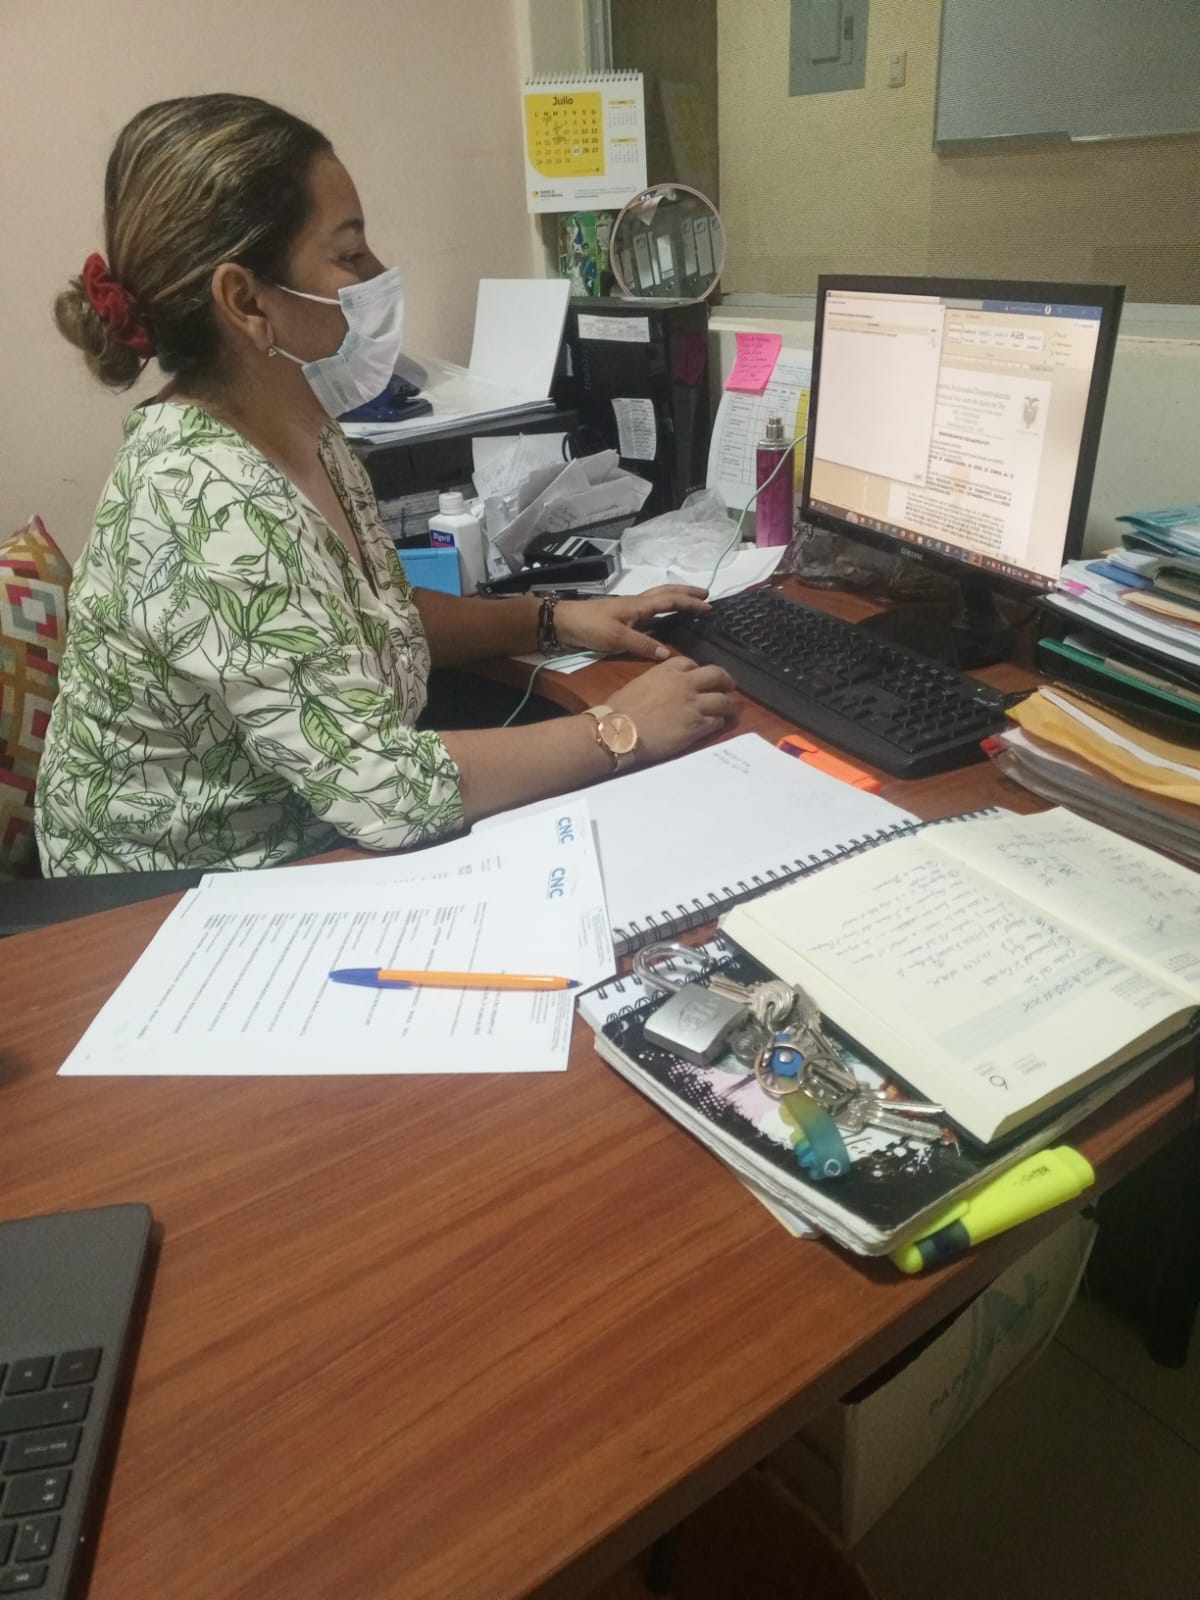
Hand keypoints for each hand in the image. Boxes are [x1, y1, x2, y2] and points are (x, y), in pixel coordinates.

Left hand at [553, 586, 710, 661]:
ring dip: (676, 599)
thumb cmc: (589, 627)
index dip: (690, 602)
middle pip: (667, 593)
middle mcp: (637, 604)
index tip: (709, 606)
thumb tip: (668, 654)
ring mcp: (629, 610)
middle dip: (687, 593)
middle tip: (706, 595)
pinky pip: (649, 611)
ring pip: (658, 600)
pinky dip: (662, 611)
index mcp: (639, 606)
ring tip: (690, 603)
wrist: (562, 623)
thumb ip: (642, 644)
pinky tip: (664, 621)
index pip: (670, 600)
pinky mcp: (622, 618)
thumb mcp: (616, 638)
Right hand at [607, 655, 737, 762]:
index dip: (699, 670)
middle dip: (726, 681)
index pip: (691, 662)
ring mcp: (694, 704)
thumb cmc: (620, 709)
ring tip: (732, 710)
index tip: (700, 677)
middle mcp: (685, 683)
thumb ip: (656, 683)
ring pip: (723, 701)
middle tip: (729, 687)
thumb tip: (660, 691)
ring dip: (729, 705)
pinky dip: (720, 722)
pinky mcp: (697, 726)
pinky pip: (717, 721)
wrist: (619, 730)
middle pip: (716, 675)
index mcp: (667, 670)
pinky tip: (719, 725)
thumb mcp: (638, 684)